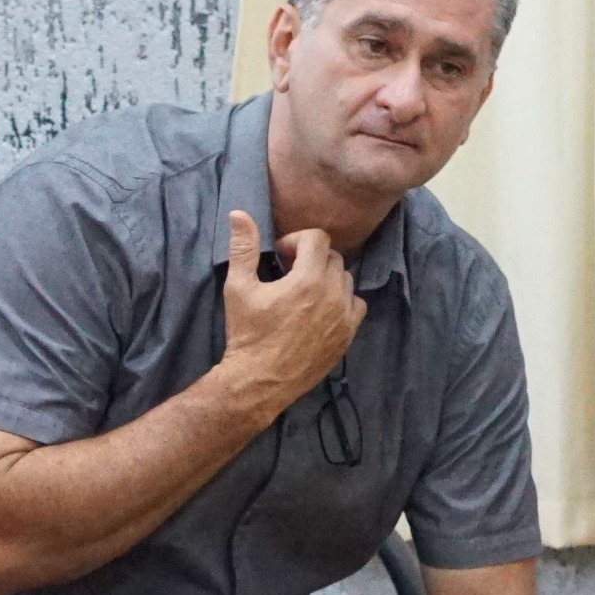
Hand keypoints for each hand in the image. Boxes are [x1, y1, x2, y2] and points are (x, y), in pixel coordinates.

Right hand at [217, 216, 360, 409]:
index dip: (297, 241)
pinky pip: (356, 304)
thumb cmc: (247, 334)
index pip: (317, 238)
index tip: (280, 256)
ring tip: (304, 292)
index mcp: (307, 279)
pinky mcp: (348, 335)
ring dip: (326, 278)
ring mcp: (344, 316)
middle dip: (311, 259)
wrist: (259, 381)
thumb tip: (239, 213)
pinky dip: (342, 300)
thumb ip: (243, 248)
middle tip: (288, 274)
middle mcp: (332, 294)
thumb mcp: (238, 288)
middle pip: (332, 257)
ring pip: (345, 279)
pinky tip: (321, 310)